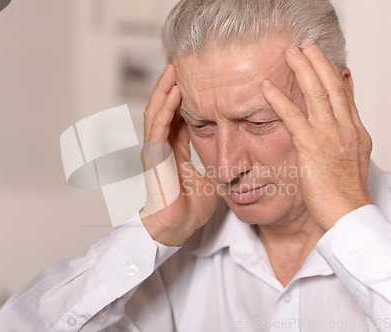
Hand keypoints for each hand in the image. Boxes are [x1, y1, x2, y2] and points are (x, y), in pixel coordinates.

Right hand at [141, 65, 219, 245]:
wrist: (174, 228)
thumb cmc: (188, 208)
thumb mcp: (209, 179)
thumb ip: (216, 164)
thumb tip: (236, 158)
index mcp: (173, 149)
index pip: (178, 116)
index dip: (185, 97)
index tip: (197, 79)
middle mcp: (161, 145)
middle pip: (164, 107)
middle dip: (172, 85)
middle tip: (183, 63)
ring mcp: (155, 150)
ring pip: (157, 111)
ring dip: (165, 89)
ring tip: (175, 68)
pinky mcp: (153, 157)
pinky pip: (158, 127)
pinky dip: (166, 108)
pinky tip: (174, 92)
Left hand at [261, 44, 372, 229]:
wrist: (348, 210)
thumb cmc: (346, 191)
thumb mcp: (351, 159)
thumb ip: (344, 138)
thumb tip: (337, 125)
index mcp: (355, 131)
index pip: (344, 95)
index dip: (333, 74)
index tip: (324, 59)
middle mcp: (344, 127)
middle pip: (332, 86)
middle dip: (319, 63)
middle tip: (305, 45)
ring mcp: (329, 135)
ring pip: (316, 94)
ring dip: (302, 70)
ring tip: (290, 53)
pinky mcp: (312, 145)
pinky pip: (293, 116)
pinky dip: (279, 99)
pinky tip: (267, 88)